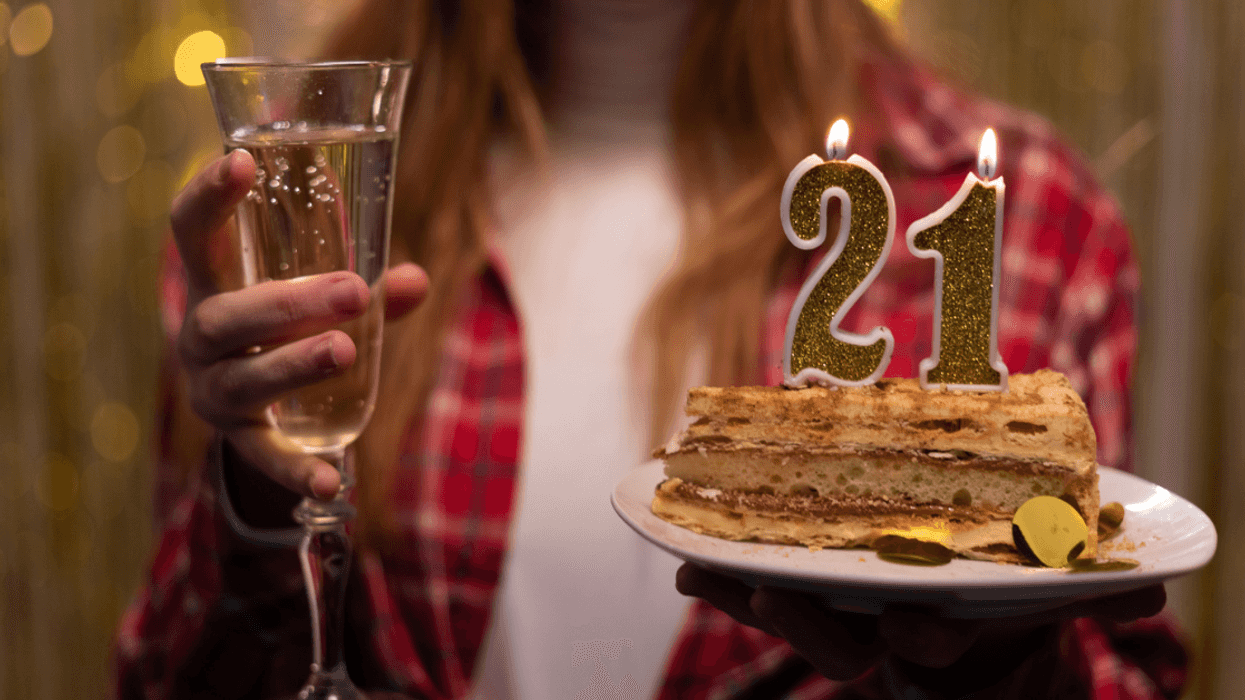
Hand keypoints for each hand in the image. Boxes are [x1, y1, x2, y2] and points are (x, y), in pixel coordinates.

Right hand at [171, 150, 427, 503]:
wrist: (255, 409)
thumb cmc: (287, 329)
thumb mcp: (319, 302)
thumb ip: (369, 291)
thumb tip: (420, 280)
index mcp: (215, 284)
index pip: (192, 232)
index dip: (209, 195)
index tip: (242, 160)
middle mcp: (202, 336)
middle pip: (226, 315)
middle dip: (288, 302)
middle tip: (353, 290)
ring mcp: (214, 391)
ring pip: (244, 380)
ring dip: (294, 365)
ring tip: (344, 351)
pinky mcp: (239, 439)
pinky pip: (264, 458)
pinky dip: (296, 472)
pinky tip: (330, 484)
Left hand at [677, 562, 1165, 694]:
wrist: (976, 636)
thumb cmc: (1003, 610)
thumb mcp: (1041, 599)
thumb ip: (1091, 595)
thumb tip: (1150, 595)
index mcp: (942, 629)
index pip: (920, 640)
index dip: (914, 632)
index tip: (901, 618)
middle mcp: (886, 631)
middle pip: (841, 642)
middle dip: (805, 624)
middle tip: (767, 590)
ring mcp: (843, 620)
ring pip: (791, 621)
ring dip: (746, 600)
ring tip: (697, 575)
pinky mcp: (811, 602)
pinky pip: (759, 598)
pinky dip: (719, 584)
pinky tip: (683, 570)